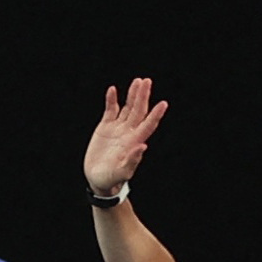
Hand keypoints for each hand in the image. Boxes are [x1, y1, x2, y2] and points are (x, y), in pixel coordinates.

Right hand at [84, 78, 166, 195]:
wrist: (98, 179)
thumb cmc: (111, 179)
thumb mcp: (121, 173)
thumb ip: (132, 161)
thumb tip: (143, 146)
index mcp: (134, 142)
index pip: (148, 125)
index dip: (155, 114)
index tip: (164, 104)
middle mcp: (128, 132)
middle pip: (139, 111)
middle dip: (143, 96)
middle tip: (147, 81)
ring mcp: (118, 128)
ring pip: (127, 107)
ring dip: (132, 95)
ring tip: (138, 81)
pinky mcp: (105, 127)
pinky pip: (110, 110)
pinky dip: (111, 100)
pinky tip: (113, 90)